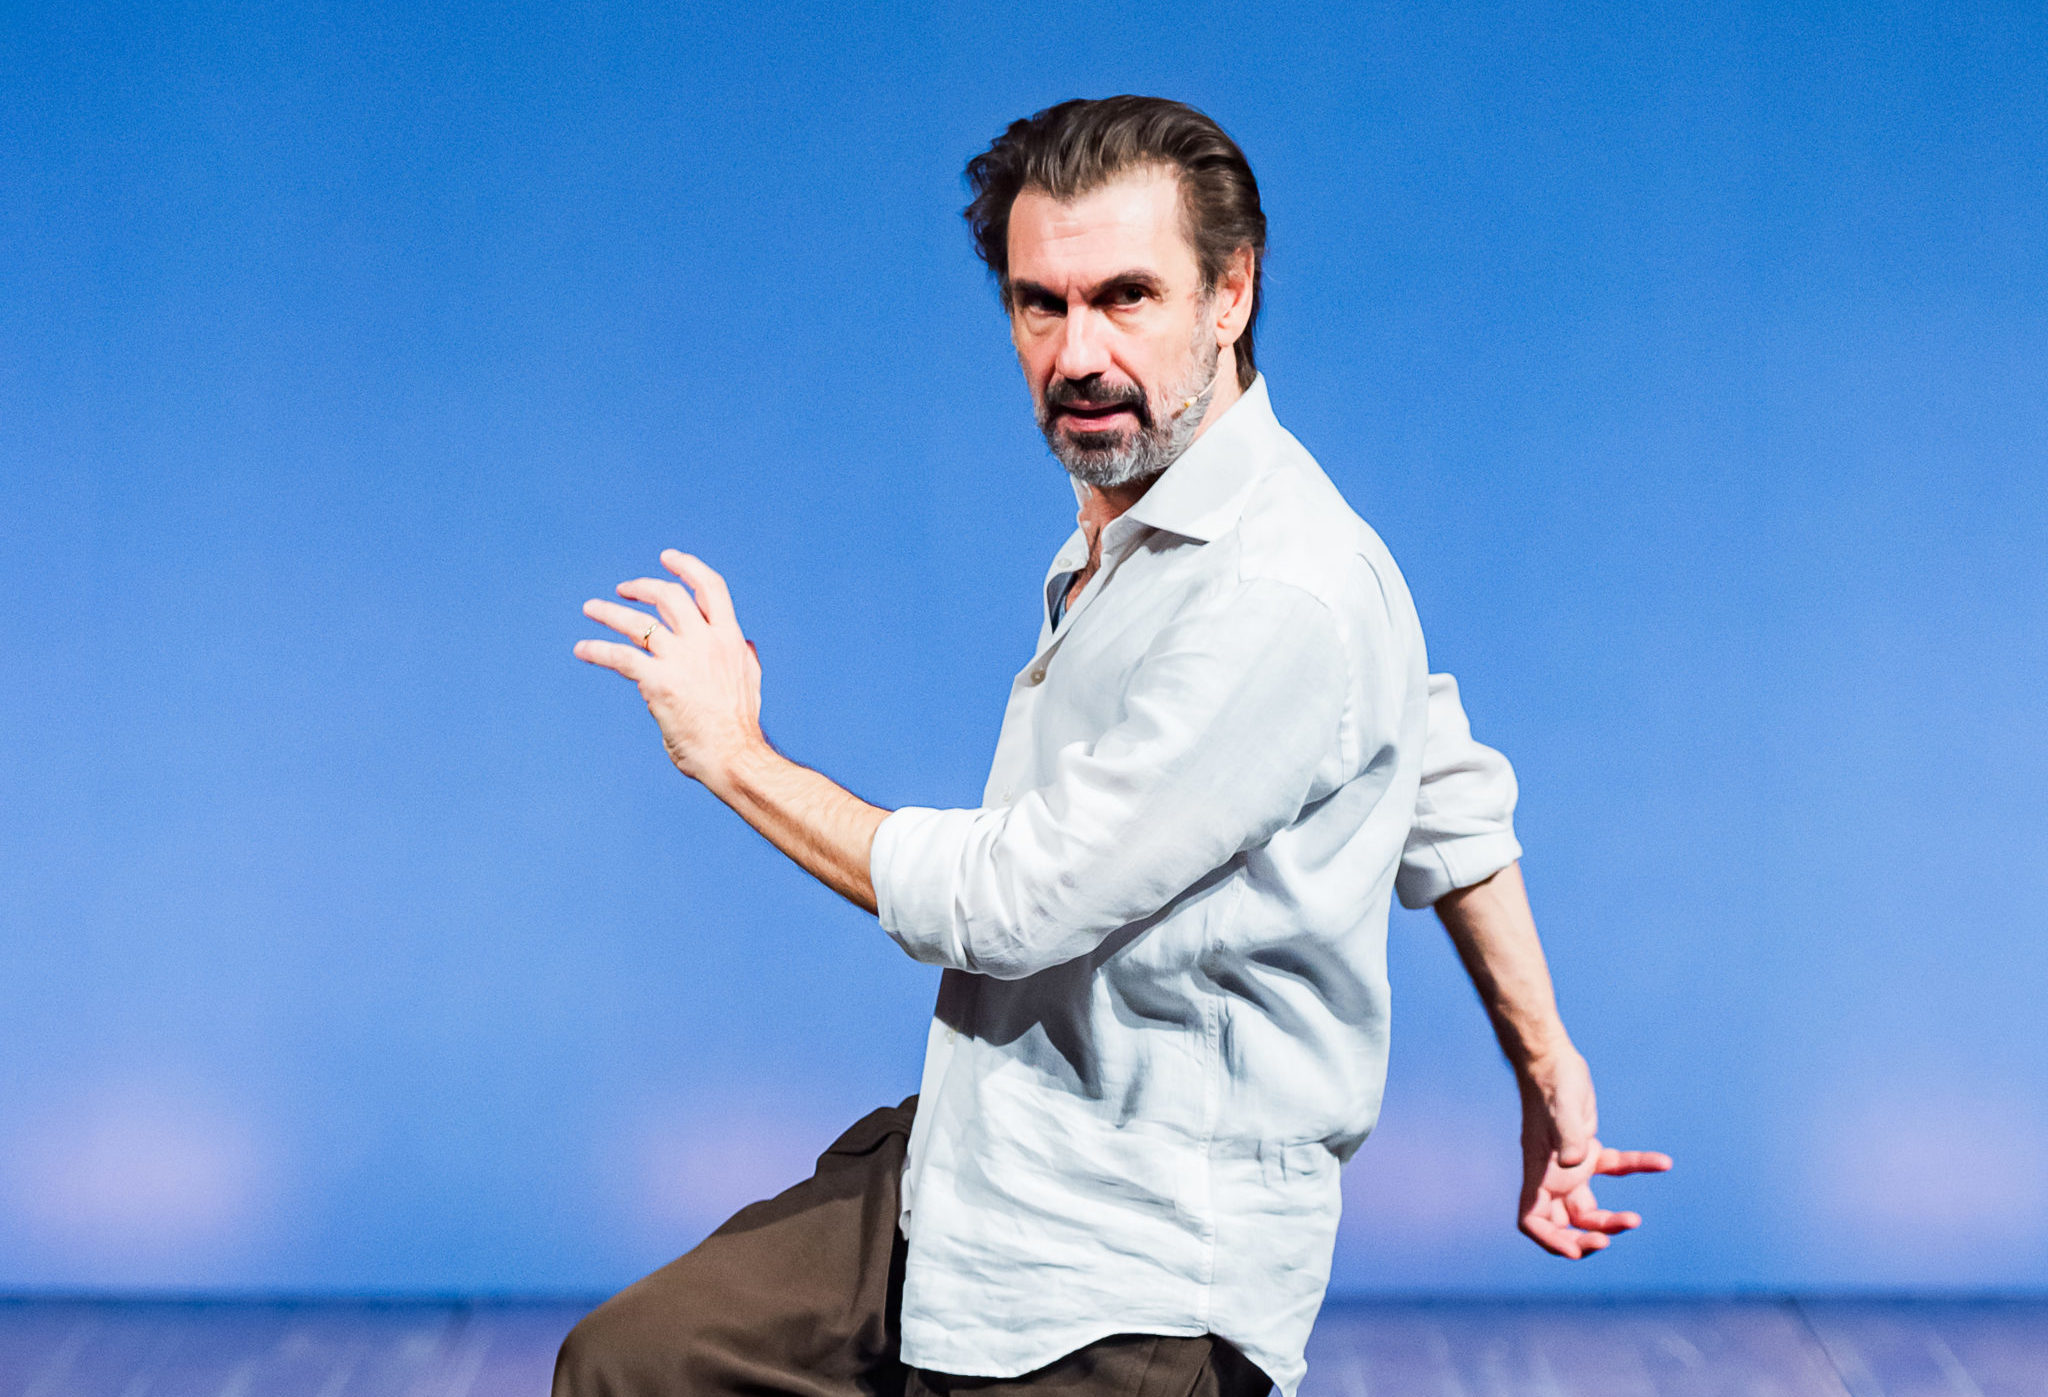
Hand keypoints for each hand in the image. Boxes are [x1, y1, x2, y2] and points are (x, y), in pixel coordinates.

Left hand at [574, 550, 764, 792]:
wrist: (734, 756)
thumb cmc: (739, 726)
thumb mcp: (750, 680)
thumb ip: (744, 656)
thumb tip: (744, 641)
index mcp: (731, 638)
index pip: (710, 588)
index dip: (687, 567)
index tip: (667, 558)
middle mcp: (705, 642)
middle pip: (669, 597)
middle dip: (642, 586)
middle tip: (622, 589)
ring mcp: (681, 660)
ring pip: (637, 622)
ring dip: (609, 612)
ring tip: (590, 608)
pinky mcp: (658, 682)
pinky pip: (620, 657)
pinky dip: (597, 650)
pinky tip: (582, 649)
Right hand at [1517, 1049, 1671, 1257]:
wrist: (1553, 1059)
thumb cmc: (1553, 1083)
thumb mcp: (1562, 1110)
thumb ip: (1567, 1137)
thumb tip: (1573, 1164)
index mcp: (1538, 1172)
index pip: (1531, 1220)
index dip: (1550, 1241)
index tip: (1575, 1251)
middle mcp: (1551, 1175)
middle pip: (1561, 1224)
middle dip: (1582, 1239)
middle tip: (1608, 1241)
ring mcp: (1569, 1165)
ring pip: (1587, 1209)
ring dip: (1609, 1220)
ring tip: (1637, 1219)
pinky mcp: (1588, 1150)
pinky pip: (1613, 1168)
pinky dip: (1636, 1166)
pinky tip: (1662, 1162)